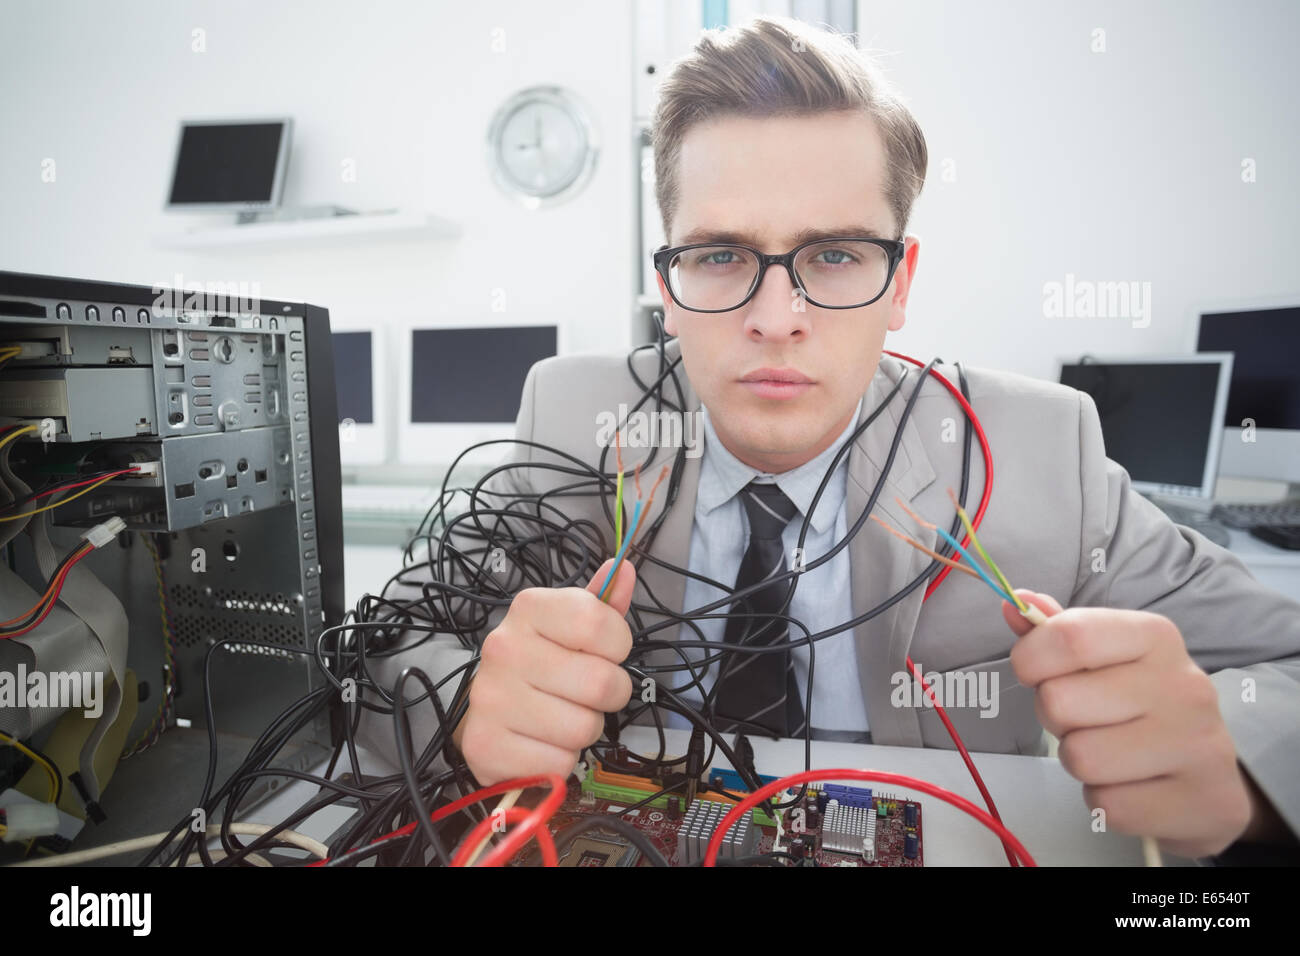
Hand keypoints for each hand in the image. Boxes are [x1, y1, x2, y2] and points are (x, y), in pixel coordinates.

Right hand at [453, 558, 635, 785]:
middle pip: (602, 683)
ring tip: (561, 715)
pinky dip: (560, 760)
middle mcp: (504, 648)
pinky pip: (559, 764)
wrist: (487, 711)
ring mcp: (491, 698)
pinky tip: (542, 741)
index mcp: (529, 608)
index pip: (600, 624)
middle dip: (608, 695)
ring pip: (584, 728)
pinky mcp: (487, 747)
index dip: (617, 645)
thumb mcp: (570, 626)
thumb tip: (624, 570)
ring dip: (584, 729)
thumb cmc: (540, 663)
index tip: (603, 652)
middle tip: (584, 693)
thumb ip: (602, 603)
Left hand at [1002, 590, 1252, 857]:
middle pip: (1060, 701)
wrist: (1209, 776)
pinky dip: (1104, 800)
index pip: (1069, 636)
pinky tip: (1131, 785)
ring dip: (1078, 760)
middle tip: (1083, 719)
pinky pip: (1107, 805)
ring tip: (1108, 752)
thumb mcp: (1105, 657)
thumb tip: (1016, 603)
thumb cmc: (1141, 705)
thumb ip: (1058, 630)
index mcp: (1155, 637)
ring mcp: (1197, 745)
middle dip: (1055, 716)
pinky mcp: (1198, 801)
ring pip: (1080, 758)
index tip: (1033, 671)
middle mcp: (1183, 685)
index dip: (1030, 658)